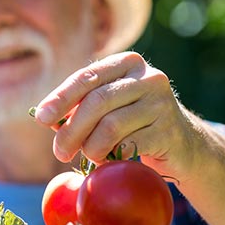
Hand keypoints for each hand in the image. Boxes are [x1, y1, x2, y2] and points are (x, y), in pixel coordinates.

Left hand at [33, 52, 196, 180]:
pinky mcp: (169, 131)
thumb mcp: (106, 108)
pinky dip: (112, 156)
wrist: (183, 145)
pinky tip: (110, 161)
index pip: (86, 77)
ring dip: (91, 147)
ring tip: (88, 156)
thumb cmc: (133, 124)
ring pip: (111, 125)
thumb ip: (78, 108)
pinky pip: (129, 145)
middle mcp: (147, 77)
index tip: (41, 118)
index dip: (60, 98)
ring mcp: (161, 103)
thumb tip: (45, 117)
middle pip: (97, 101)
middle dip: (71, 129)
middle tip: (59, 152)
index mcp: (126, 63)